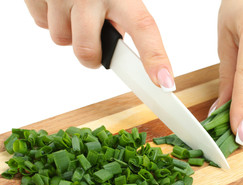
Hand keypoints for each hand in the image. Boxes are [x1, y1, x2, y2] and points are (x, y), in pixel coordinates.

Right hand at [24, 0, 175, 90]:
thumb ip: (124, 16)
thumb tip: (118, 45)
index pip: (143, 28)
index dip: (155, 58)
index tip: (164, 82)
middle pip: (88, 50)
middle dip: (91, 57)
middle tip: (94, 45)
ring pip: (61, 39)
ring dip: (69, 35)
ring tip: (74, 13)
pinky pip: (42, 24)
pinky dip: (51, 20)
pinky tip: (60, 6)